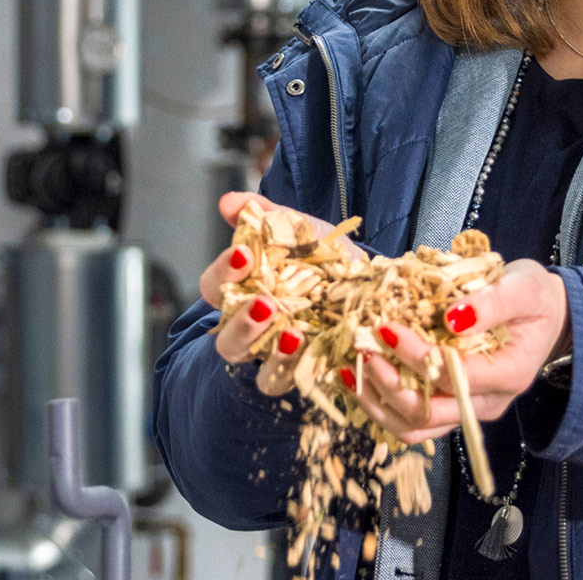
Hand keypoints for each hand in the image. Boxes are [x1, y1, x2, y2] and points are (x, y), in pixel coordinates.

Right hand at [199, 191, 362, 396]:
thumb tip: (230, 202)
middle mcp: (249, 325)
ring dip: (267, 350)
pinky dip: (292, 367)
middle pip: (224, 334)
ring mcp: (270, 352)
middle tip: (264, 303)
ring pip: (252, 364)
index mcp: (242, 289)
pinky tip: (311, 349)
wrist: (368, 288)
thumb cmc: (324, 259)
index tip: (244, 255)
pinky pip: (281, 380)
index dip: (223, 271)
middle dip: (240, 320)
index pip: (214, 285)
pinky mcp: (295, 371)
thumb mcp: (302, 231)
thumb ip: (268, 216)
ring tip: (292, 333)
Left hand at [349, 259, 570, 444]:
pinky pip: (414, 422)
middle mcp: (488, 404)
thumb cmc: (536, 299)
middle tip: (362, 350)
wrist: (548, 319)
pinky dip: (382, 406)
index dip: (415, 356)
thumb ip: (493, 302)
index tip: (386, 326)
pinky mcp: (453, 409)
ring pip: (416, 428)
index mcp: (509, 374)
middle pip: (429, 413)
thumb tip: (453, 318)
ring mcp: (470, 411)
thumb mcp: (524, 287)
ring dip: (377, 404)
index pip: (452, 376)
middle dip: (387, 384)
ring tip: (349, 372)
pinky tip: (360, 381)